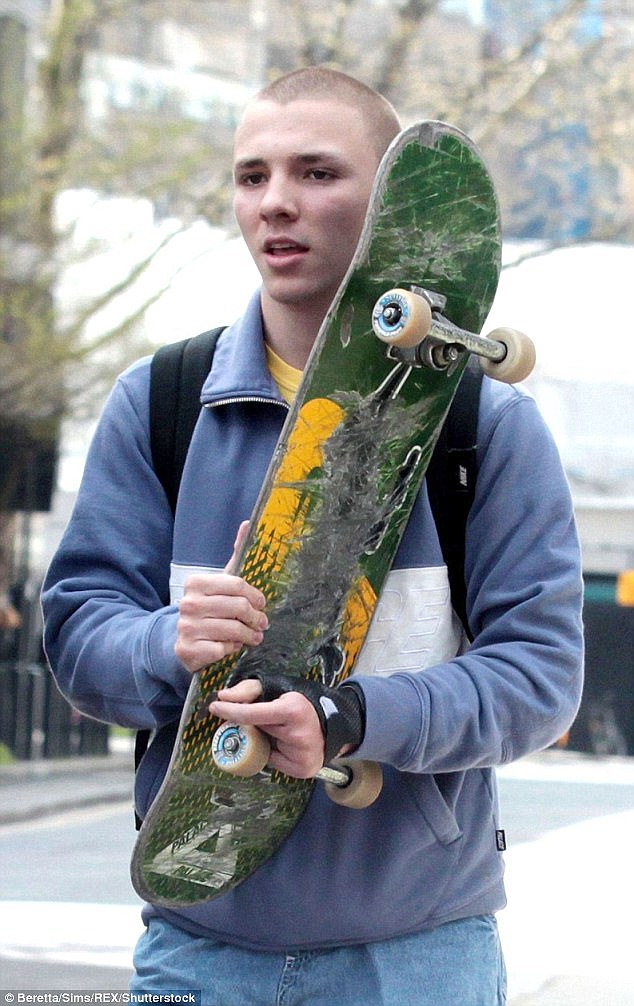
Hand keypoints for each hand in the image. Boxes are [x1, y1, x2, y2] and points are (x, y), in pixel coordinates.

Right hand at [175, 522, 268, 672]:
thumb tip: (248, 523)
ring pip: (233, 629)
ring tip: (254, 636)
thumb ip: (236, 554)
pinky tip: (231, 645)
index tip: (262, 603)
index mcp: (196, 583)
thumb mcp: (221, 582)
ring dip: (248, 635)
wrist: (181, 639)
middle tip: (262, 623)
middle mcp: (188, 603)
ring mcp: (187, 627)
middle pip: (238, 607)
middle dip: (256, 618)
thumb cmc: (209, 608)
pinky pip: (223, 648)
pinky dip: (232, 648)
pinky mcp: (188, 649)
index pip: (237, 585)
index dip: (255, 596)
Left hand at [208, 678, 325, 778]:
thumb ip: (248, 690)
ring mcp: (301, 754)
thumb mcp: (278, 689)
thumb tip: (223, 696)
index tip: (215, 706)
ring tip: (280, 731)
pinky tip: (285, 745)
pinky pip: (273, 762)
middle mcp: (298, 734)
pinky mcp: (302, 769)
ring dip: (264, 740)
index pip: (251, 713)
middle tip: (266, 718)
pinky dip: (273, 754)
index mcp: (292, 710)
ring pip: (263, 748)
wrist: (331, 726)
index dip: (230, 710)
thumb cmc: (300, 705)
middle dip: (254, 724)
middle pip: (256, 730)